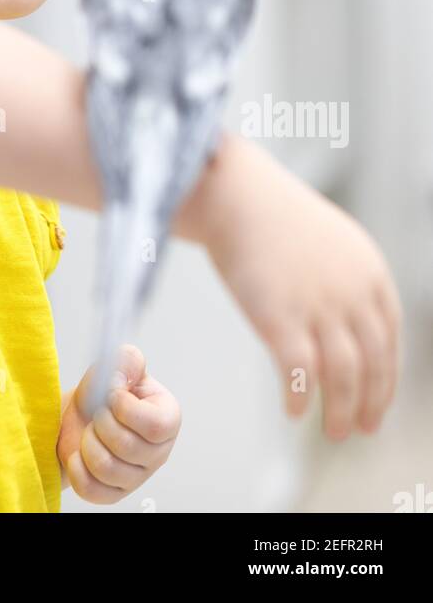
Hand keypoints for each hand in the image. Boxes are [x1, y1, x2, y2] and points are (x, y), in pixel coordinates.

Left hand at [56, 345, 180, 503]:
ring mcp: (137, 477)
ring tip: (90, 432)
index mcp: (166, 417)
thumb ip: (127, 360)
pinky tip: (80, 453)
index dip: (126, 409)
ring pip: (106, 468)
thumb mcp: (115, 366)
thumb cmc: (102, 394)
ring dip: (87, 443)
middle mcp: (158, 452)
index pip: (155, 426)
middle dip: (101, 423)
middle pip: (127, 447)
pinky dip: (77, 467)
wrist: (79, 416)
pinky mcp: (114, 494)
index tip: (110, 395)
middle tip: (97, 413)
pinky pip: (91, 488)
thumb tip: (122, 375)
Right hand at [203, 134, 402, 440]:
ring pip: (343, 378)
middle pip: (374, 364)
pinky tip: (291, 413)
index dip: (387, 379)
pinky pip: (299, 376)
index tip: (377, 403)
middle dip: (371, 404)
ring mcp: (319, 307)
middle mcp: (353, 292)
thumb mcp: (331, 242)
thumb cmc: (272, 216)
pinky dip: (299, 400)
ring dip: (340, 412)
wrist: (234, 193)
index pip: (390, 339)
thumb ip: (348, 281)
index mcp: (370, 272)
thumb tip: (348, 326)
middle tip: (360, 429)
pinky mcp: (281, 320)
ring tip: (332, 432)